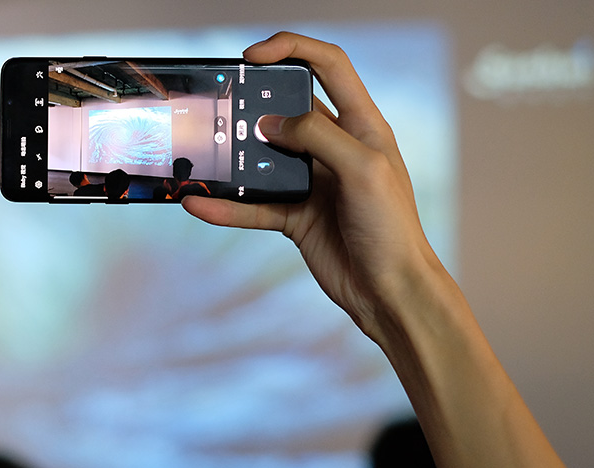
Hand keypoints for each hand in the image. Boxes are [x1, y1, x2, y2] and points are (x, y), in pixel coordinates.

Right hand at [183, 32, 441, 338]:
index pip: (329, 65)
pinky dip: (226, 206)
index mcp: (361, 125)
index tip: (253, 56)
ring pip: (263, 158)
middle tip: (223, 105)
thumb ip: (318, 136)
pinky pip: (253, 205)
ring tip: (205, 154)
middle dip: (254, 102)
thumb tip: (270, 122)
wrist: (390, 292)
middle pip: (287, 108)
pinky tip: (200, 204)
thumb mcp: (363, 169)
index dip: (292, 49)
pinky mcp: (295, 216)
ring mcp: (312, 182)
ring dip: (234, 157)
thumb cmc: (393, 228)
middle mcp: (335, 148)